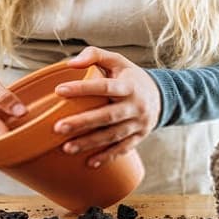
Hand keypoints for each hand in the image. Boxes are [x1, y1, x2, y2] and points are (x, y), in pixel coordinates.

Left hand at [54, 47, 161, 167]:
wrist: (161, 96)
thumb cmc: (130, 77)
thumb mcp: (117, 61)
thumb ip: (95, 55)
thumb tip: (70, 64)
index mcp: (128, 86)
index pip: (104, 87)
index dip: (82, 88)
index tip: (59, 91)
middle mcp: (135, 106)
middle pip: (107, 116)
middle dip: (82, 123)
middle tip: (58, 128)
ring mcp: (138, 123)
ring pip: (113, 136)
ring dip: (90, 143)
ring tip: (67, 148)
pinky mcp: (139, 137)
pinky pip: (123, 149)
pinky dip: (107, 156)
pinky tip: (90, 163)